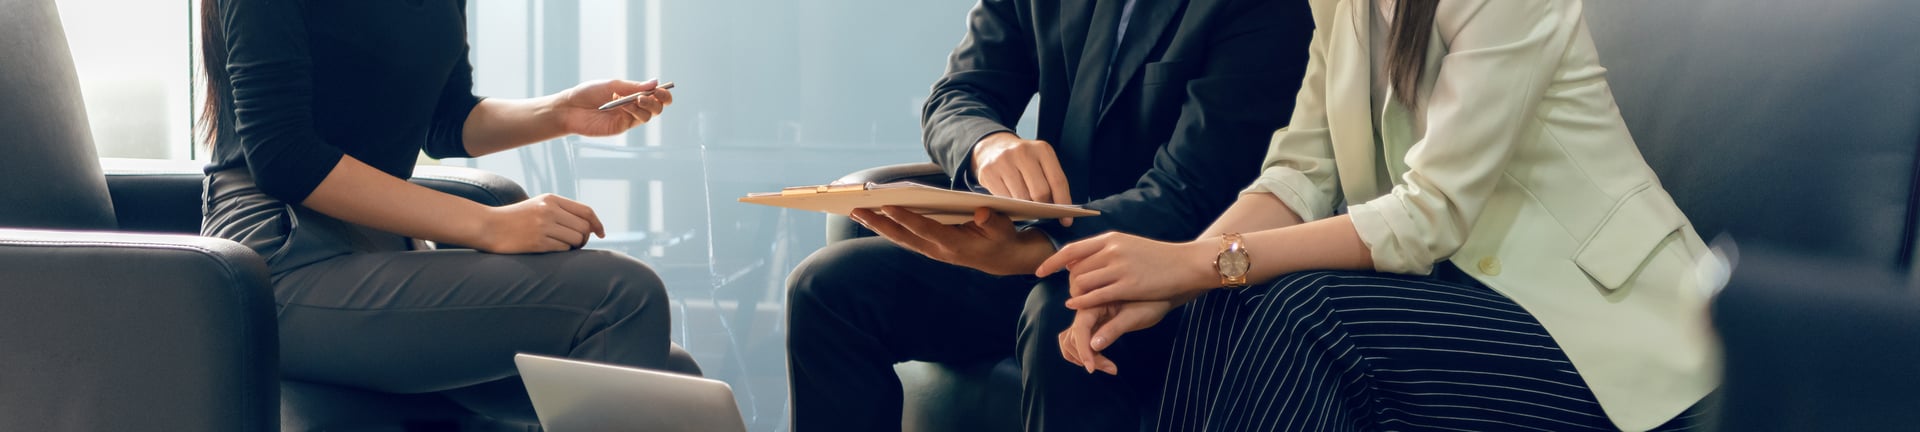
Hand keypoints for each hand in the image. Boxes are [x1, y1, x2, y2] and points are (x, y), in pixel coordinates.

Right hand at [474, 193, 606, 253]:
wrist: (487, 226)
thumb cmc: (515, 219)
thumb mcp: (538, 205)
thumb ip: (561, 211)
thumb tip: (589, 225)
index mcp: (551, 199)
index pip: (586, 211)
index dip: (597, 223)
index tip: (601, 233)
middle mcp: (549, 210)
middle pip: (584, 227)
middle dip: (584, 238)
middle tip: (575, 244)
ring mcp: (543, 226)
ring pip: (576, 239)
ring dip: (573, 246)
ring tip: (560, 245)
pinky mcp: (537, 241)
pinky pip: (563, 249)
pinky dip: (562, 251)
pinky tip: (550, 249)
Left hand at [554, 79, 673, 136]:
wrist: (571, 108)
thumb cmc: (589, 94)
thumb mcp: (613, 85)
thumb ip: (635, 86)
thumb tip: (656, 82)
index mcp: (632, 94)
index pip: (656, 95)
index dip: (663, 93)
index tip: (661, 89)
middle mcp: (634, 107)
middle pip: (658, 107)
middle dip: (659, 100)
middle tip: (654, 94)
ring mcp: (629, 118)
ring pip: (650, 114)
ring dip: (646, 104)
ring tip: (635, 98)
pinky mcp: (622, 127)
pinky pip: (637, 119)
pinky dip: (634, 109)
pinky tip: (624, 104)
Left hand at [852, 206, 1054, 275]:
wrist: (1004, 259)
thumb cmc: (1003, 239)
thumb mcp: (1004, 229)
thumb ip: (993, 221)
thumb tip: (981, 213)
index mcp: (955, 245)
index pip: (925, 230)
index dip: (906, 218)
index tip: (887, 205)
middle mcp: (938, 250)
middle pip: (904, 236)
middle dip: (880, 223)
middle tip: (857, 210)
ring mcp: (932, 251)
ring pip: (900, 238)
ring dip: (878, 226)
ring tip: (857, 213)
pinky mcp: (930, 248)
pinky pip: (904, 237)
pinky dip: (888, 227)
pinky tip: (874, 218)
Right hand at [971, 132, 1073, 225]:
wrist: (993, 146)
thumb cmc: (1022, 160)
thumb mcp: (1040, 162)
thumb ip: (1050, 181)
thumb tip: (1060, 211)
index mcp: (1042, 149)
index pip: (1058, 181)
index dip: (1064, 203)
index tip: (1066, 221)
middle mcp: (1023, 152)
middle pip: (1040, 192)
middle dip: (1043, 207)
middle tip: (1041, 212)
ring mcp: (1004, 161)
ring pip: (1021, 198)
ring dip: (1026, 208)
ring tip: (1026, 207)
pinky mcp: (988, 172)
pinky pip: (1004, 199)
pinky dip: (1010, 205)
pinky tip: (1011, 203)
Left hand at [1037, 232, 1215, 309]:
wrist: (1186, 263)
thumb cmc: (1157, 257)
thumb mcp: (1128, 246)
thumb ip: (1103, 252)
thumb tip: (1076, 260)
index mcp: (1110, 239)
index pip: (1072, 249)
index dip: (1052, 262)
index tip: (1039, 271)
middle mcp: (1112, 250)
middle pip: (1075, 269)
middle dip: (1068, 282)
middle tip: (1069, 292)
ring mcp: (1119, 268)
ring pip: (1083, 282)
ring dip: (1075, 293)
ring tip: (1075, 300)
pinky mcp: (1128, 285)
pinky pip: (1096, 295)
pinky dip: (1082, 301)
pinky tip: (1075, 305)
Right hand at [1059, 300, 1175, 374]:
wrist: (1163, 292)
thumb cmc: (1153, 301)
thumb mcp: (1136, 316)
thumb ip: (1113, 329)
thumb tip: (1093, 346)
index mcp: (1095, 301)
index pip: (1080, 329)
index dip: (1083, 350)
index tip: (1092, 369)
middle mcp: (1087, 308)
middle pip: (1073, 337)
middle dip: (1086, 356)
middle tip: (1111, 369)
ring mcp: (1089, 316)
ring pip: (1071, 339)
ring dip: (1082, 355)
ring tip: (1106, 366)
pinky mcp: (1094, 323)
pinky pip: (1079, 339)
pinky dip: (1083, 351)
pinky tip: (1099, 359)